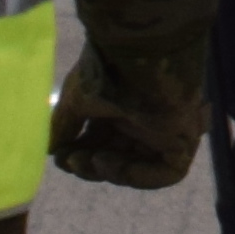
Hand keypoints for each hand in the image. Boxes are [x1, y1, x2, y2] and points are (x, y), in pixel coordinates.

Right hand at [51, 52, 205, 190]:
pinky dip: (137, 175)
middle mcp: (143, 121)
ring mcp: (165, 133)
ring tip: (92, 160)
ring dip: (109, 171)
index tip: (61, 158)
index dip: (80, 154)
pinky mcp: (184, 143)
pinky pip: (165, 173)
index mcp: (122, 107)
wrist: (140, 58)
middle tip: (72, 162)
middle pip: (117, 157)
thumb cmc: (108, 72)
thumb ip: (64, 125)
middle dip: (91, 165)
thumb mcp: (77, 99)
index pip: (101, 141)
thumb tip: (50, 149)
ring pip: (138, 167)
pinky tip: (109, 162)